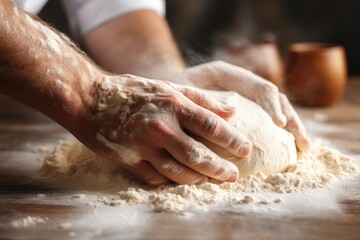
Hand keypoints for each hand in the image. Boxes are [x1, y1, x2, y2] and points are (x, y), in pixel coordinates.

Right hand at [82, 74, 251, 185]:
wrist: (90, 100)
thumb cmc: (133, 91)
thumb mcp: (168, 87)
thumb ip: (201, 99)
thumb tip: (232, 110)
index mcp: (173, 105)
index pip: (211, 126)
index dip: (232, 140)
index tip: (246, 150)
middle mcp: (160, 127)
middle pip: (198, 155)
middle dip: (220, 168)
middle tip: (233, 176)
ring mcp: (144, 146)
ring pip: (179, 172)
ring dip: (198, 179)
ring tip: (210, 179)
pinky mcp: (130, 160)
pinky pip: (157, 177)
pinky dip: (172, 180)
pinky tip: (182, 179)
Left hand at [172, 61, 309, 150]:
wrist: (161, 92)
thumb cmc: (169, 92)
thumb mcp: (181, 92)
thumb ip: (201, 100)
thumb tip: (229, 115)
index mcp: (226, 74)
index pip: (259, 86)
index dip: (272, 104)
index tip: (279, 124)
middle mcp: (238, 83)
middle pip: (273, 97)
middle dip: (290, 119)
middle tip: (303, 143)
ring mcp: (242, 96)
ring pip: (273, 108)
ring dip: (290, 127)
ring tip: (303, 148)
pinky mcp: (242, 111)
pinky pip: (263, 120)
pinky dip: (275, 134)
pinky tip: (285, 148)